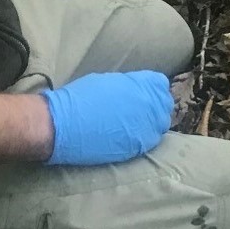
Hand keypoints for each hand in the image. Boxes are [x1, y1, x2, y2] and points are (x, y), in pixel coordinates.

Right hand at [39, 70, 172, 166]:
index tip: (144, 95)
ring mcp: (146, 127)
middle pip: (165, 105)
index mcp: (142, 85)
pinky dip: (144, 138)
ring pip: (161, 125)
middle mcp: (149, 105)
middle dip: (155, 107)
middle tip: (141, 112)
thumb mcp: (108, 82)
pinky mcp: (138, 146)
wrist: (64, 124)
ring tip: (136, 126)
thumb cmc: (80, 97)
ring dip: (152, 124)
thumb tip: (135, 91)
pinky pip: (151, 141)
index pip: (160, 85)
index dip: (152, 90)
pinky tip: (131, 138)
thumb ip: (129, 86)